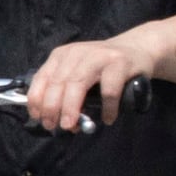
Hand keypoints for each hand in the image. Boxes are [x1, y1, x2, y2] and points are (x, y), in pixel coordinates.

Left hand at [23, 34, 160, 132]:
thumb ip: (66, 92)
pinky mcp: (119, 63)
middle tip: (53, 126)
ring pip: (78, 84)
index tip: (38, 118)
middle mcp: (76, 53)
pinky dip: (107, 108)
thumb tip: (58, 120)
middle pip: (58, 83)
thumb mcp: (79, 73)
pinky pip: (109, 90)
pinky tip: (108, 118)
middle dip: (52, 108)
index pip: (42, 78)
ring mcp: (98, 56)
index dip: (37, 100)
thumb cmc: (103, 67)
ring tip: (71, 126)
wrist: (138, 49)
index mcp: (61, 56)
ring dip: (71, 108)